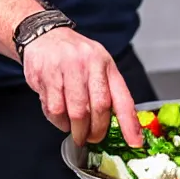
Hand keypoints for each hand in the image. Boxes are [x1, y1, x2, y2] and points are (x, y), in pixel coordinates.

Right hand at [23, 27, 142, 147]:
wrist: (45, 36)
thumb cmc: (75, 56)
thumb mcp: (99, 66)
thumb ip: (110, 91)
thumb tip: (123, 124)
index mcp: (105, 64)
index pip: (122, 98)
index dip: (129, 124)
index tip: (135, 142)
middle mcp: (87, 64)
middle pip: (97, 108)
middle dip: (95, 131)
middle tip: (91, 138)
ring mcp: (65, 68)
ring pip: (75, 112)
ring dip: (75, 129)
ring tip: (74, 130)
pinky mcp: (45, 75)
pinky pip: (54, 109)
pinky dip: (58, 121)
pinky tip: (60, 117)